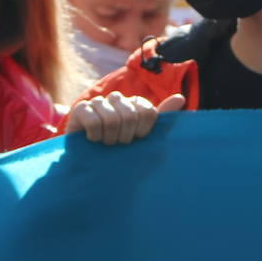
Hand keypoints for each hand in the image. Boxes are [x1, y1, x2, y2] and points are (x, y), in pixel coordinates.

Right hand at [66, 92, 184, 144]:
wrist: (90, 163)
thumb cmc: (120, 149)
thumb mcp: (143, 136)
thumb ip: (162, 116)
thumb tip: (181, 97)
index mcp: (134, 102)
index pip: (148, 111)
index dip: (143, 131)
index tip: (136, 139)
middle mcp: (117, 98)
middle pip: (130, 115)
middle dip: (125, 137)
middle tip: (118, 143)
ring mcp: (98, 102)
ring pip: (112, 119)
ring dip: (110, 139)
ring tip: (106, 142)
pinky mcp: (81, 109)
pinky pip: (94, 121)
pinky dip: (95, 136)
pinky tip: (92, 139)